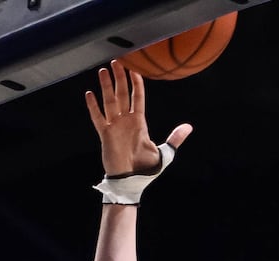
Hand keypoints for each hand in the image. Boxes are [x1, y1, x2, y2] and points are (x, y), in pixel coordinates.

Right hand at [85, 61, 192, 176]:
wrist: (132, 181)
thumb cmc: (146, 168)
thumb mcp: (165, 153)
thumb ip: (175, 138)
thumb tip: (189, 127)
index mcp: (139, 122)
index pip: (138, 98)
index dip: (137, 83)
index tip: (135, 68)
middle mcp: (126, 121)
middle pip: (122, 94)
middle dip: (120, 78)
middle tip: (117, 61)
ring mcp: (115, 126)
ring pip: (110, 101)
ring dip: (106, 86)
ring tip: (103, 70)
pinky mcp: (105, 135)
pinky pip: (98, 118)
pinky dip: (93, 107)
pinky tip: (89, 94)